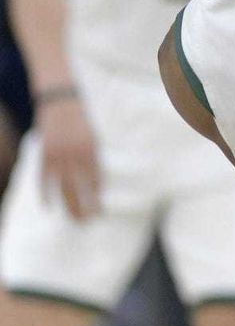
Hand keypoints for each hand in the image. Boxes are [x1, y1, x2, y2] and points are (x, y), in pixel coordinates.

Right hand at [37, 93, 100, 221]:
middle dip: (84, 207)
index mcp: (91, 150)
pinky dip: (45, 194)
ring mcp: (58, 156)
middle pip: (80, 188)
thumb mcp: (93, 138)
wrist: (61, 102)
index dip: (97, 197)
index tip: (99, 212)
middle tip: (87, 223)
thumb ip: (93, 160)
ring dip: (68, 205)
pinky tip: (48, 207)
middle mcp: (75, 155)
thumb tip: (97, 184)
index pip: (95, 180)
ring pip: (63, 187)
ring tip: (73, 220)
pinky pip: (44, 179)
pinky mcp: (44, 155)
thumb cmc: (80, 122)